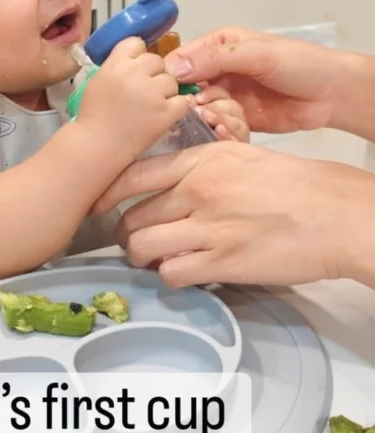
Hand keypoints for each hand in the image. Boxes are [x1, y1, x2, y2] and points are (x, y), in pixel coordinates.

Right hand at [78, 37, 190, 161]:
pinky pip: (183, 100)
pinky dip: (177, 107)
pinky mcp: (166, 112)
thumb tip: (137, 60)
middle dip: (153, 74)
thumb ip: (117, 66)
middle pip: (157, 61)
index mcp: (116, 65)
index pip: (137, 43)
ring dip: (165, 91)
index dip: (138, 57)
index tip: (135, 71)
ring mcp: (152, 93)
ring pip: (171, 80)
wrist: (97, 146)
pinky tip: (165, 114)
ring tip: (151, 107)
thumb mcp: (99, 80)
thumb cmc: (93, 116)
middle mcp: (134, 74)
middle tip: (143, 93)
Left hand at [92, 140, 374, 287]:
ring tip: (154, 258)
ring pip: (144, 247)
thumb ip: (202, 167)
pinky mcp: (222, 263)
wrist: (336, 214)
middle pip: (132, 217)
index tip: (96, 204)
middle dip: (126, 233)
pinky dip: (171, 275)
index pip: (134, 175)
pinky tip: (184, 270)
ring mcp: (208, 228)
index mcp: (202, 160)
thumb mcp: (243, 157)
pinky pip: (172, 273)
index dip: (106, 193)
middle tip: (134, 239)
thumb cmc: (297, 184)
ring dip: (143, 257)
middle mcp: (197, 191)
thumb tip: (170, 183)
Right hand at [164, 26, 345, 134]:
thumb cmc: (299, 63)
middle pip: (185, 90)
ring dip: (209, 116)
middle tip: (202, 108)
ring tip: (224, 117)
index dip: (171, 76)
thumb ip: (215, 59)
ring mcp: (225, 97)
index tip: (170, 93)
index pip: (180, 60)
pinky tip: (233, 128)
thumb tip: (175, 68)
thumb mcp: (255, 54)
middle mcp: (216, 72)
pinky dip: (222, 129)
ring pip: (199, 111)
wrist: (331, 94)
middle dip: (190, 101)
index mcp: (217, 47)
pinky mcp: (235, 119)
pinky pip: (217, 127)